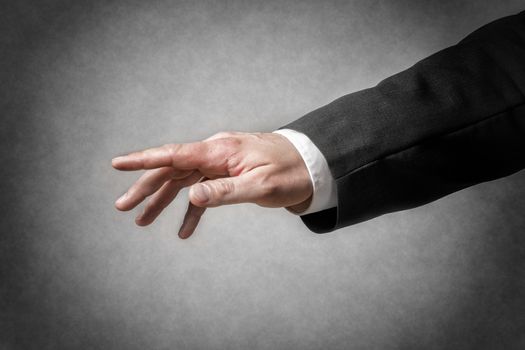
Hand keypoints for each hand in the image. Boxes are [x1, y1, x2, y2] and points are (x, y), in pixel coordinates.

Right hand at [112, 131, 312, 238]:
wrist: (313, 167)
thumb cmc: (291, 172)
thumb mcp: (260, 186)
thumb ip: (225, 192)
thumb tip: (192, 197)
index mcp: (220, 151)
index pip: (175, 154)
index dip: (144, 159)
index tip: (118, 163)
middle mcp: (216, 154)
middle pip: (173, 169)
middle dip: (146, 187)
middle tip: (122, 207)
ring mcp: (221, 164)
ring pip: (184, 181)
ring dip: (163, 201)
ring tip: (142, 221)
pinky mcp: (228, 175)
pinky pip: (204, 193)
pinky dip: (193, 211)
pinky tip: (184, 231)